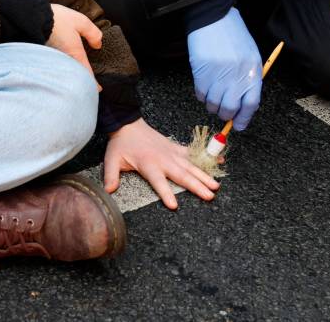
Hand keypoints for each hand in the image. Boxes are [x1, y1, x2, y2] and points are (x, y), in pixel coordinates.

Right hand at [46, 4, 100, 84]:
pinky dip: (62, 68)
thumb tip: (98, 45)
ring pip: (66, 73)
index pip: (86, 73)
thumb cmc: (56, 18)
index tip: (98, 89)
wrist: (32, 18)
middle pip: (75, 76)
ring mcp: (54, 60)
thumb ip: (92, 33)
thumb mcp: (80, 21)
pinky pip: (57, 67)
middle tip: (87, 83)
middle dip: (81, 80)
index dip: (93, 83)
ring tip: (75, 75)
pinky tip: (62, 64)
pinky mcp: (45, 57)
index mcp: (75, 53)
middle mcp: (64, 60)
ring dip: (71, 75)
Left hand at [103, 118, 220, 209]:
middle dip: (196, 186)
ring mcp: (172, 153)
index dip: (166, 193)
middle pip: (182, 175)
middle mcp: (164, 159)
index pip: (158, 181)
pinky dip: (206, 157)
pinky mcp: (176, 148)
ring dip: (204, 176)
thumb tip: (109, 190)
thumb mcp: (111, 160)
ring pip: (191, 166)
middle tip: (209, 196)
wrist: (128, 124)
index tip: (174, 205)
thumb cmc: (121, 144)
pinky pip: (193, 154)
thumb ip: (111, 175)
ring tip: (216, 186)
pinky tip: (220, 161)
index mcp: (148, 164)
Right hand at [187, 7, 262, 128]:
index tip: (238, 125)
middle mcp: (237, 77)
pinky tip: (205, 85)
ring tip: (213, 94)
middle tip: (223, 110)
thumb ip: (248, 79)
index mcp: (252, 72)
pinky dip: (202, 95)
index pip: (251, 104)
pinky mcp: (202, 73)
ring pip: (213, 104)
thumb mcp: (250, 56)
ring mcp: (218, 76)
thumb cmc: (234, 36)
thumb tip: (242, 104)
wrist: (214, 18)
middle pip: (230, 109)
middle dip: (225, 114)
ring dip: (212, 105)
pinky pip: (200, 95)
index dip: (244, 118)